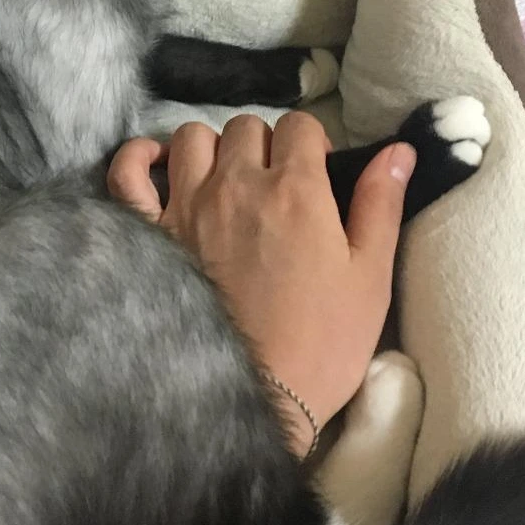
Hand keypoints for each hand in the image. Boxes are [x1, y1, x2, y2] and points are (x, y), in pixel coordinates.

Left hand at [107, 113, 415, 449]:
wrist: (256, 398)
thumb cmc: (323, 344)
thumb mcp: (370, 277)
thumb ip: (381, 204)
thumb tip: (399, 150)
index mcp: (295, 190)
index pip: (300, 126)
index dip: (311, 143)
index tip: (315, 172)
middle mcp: (235, 185)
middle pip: (246, 128)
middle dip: (264, 145)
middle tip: (273, 185)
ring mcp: (185, 206)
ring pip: (190, 138)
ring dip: (211, 148)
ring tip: (223, 180)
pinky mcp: (150, 234)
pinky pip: (126, 173)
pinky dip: (138, 160)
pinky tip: (157, 167)